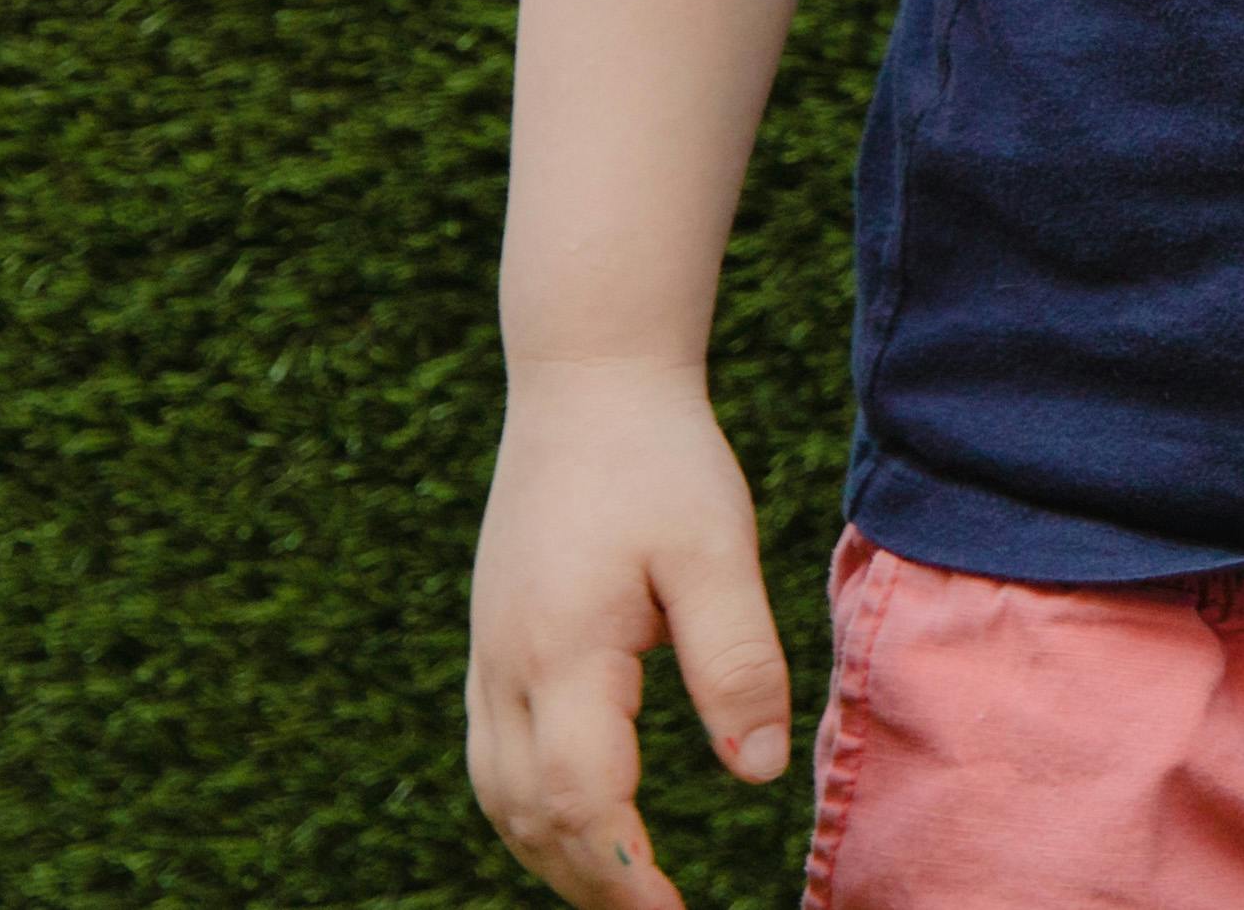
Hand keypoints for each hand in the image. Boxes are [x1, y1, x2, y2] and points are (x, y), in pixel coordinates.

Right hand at [468, 357, 796, 909]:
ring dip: (553, 852)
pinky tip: (576, 822)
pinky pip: (491, 757)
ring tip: (623, 888)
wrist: (587, 384)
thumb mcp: (717, 551)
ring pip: (497, 795)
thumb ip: (737, 661)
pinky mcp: (492, 644)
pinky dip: (529, 809)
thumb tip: (755, 771)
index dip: (627, 871)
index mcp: (563, 652)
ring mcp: (488, 658)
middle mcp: (506, 668)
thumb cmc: (660, 461)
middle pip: (528, 816)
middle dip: (591, 878)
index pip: (581, 799)